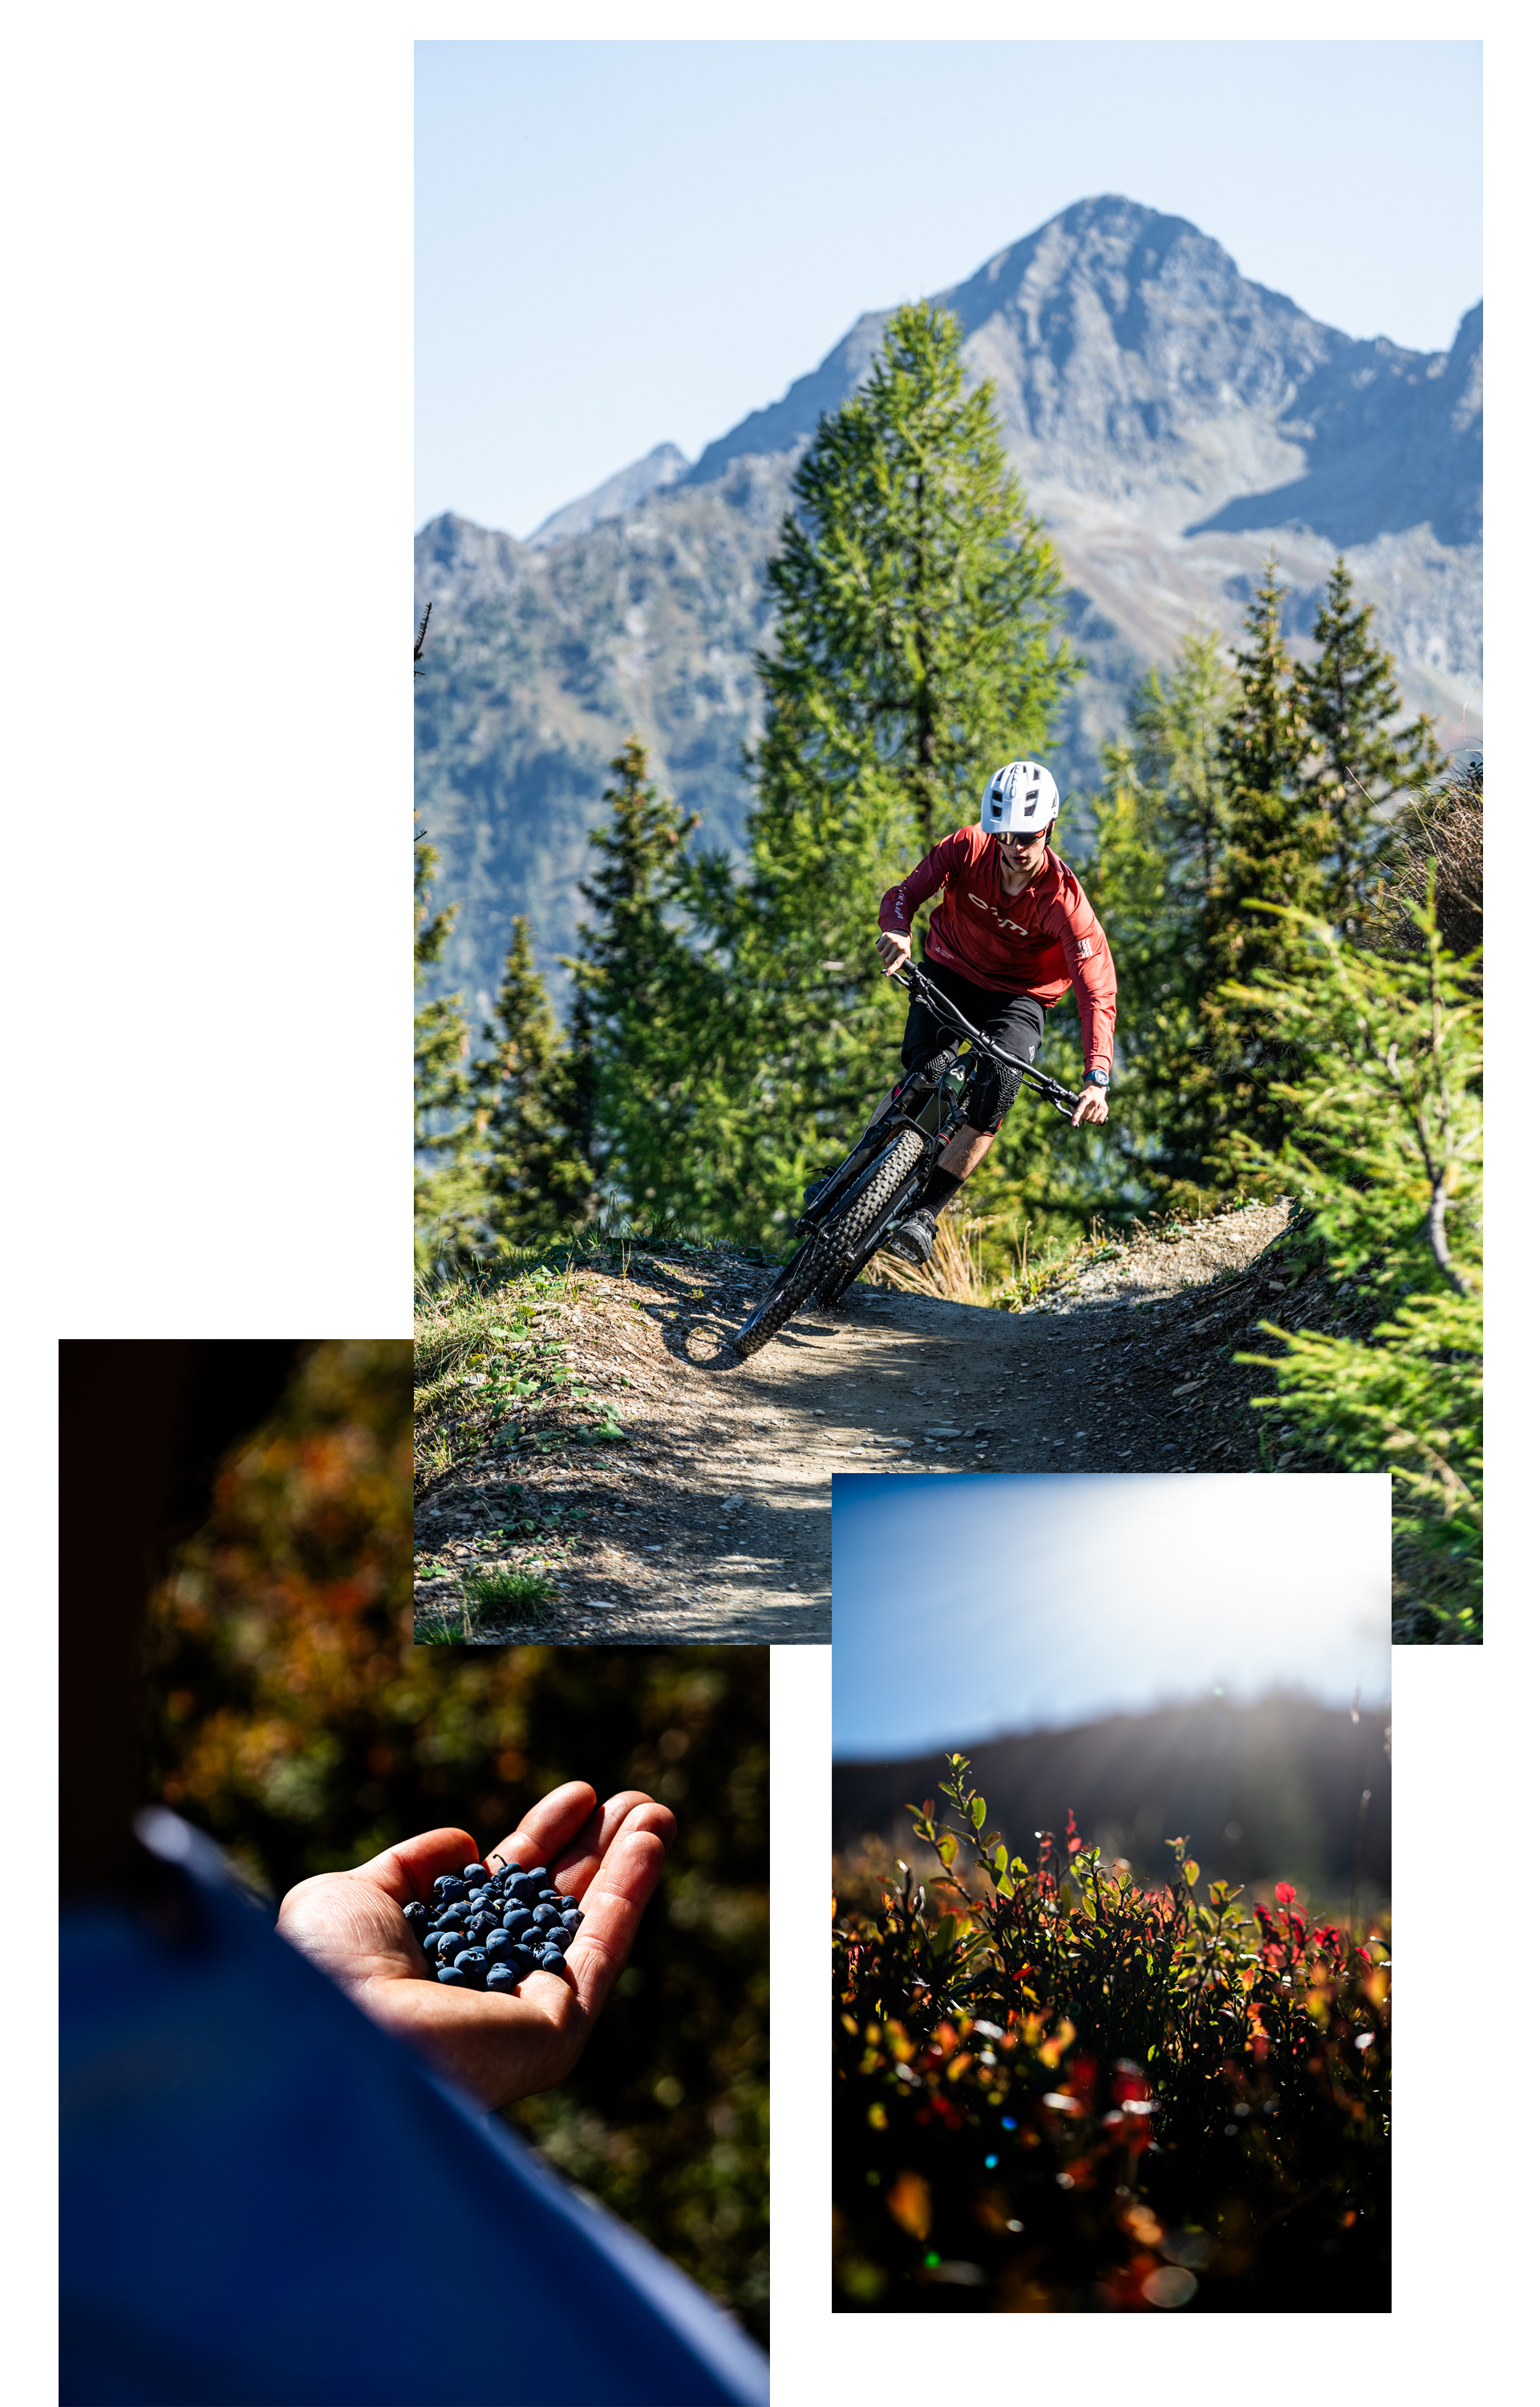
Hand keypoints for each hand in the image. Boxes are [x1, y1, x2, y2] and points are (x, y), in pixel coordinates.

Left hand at [276, 1781, 675, 2108]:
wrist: (337, 2033)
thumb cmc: (325, 1969)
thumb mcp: (349, 1897)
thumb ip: (410, 1869)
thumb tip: (469, 1847)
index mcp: (433, 1961)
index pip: (503, 1891)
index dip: (543, 1838)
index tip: (578, 1794)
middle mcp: (483, 1989)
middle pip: (555, 1906)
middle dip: (596, 1852)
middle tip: (635, 1799)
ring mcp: (523, 2013)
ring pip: (588, 1927)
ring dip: (626, 1867)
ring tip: (657, 1810)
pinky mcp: (557, 2031)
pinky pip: (601, 1952)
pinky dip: (630, 1896)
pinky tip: (649, 1843)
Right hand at [875, 929, 910, 975]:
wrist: (902, 936)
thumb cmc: (902, 949)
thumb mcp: (903, 957)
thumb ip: (894, 964)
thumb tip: (883, 963)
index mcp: (904, 953)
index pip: (897, 963)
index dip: (891, 969)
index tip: (886, 975)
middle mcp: (898, 946)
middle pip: (887, 960)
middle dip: (888, 959)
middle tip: (892, 954)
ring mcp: (892, 940)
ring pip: (882, 954)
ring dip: (884, 953)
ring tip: (889, 949)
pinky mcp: (886, 936)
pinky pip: (878, 948)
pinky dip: (880, 948)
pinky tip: (885, 946)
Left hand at [1071, 1083, 1108, 1127]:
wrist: (1097, 1089)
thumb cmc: (1085, 1096)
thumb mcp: (1078, 1099)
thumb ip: (1075, 1110)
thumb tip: (1081, 1123)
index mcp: (1086, 1098)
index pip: (1080, 1109)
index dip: (1076, 1117)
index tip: (1073, 1124)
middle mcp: (1094, 1101)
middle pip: (1086, 1117)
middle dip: (1083, 1117)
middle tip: (1084, 1113)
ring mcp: (1100, 1105)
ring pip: (1092, 1120)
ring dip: (1089, 1120)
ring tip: (1089, 1114)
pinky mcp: (1105, 1109)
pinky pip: (1100, 1121)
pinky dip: (1096, 1123)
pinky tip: (1094, 1118)